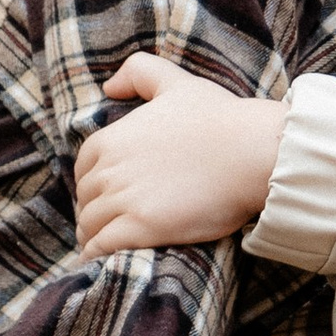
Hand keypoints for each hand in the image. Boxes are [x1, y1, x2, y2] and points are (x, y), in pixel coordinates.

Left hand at [75, 54, 288, 257]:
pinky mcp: (140, 228)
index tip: (104, 196)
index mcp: (111, 138)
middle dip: (92, 211)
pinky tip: (100, 262)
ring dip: (92, 237)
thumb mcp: (175, 81)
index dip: (92, 184)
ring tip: (102, 246)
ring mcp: (123, 200)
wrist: (251, 152)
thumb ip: (139, 72)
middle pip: (86, 199)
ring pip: (90, 225)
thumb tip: (109, 87)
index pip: (83, 169)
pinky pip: (101, 247)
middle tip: (106, 224)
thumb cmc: (220, 118)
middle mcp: (110, 169)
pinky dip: (96, 255)